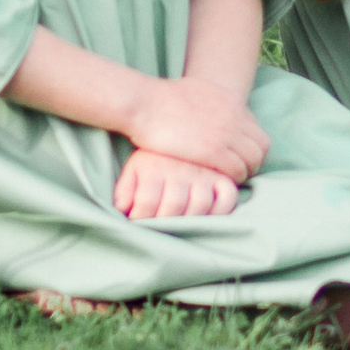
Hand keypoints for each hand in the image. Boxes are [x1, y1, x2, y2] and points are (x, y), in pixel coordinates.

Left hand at [114, 147, 245, 221]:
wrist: (176, 123)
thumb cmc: (153, 157)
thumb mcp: (134, 169)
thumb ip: (125, 190)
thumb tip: (121, 211)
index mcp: (155, 167)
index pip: (146, 202)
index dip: (140, 218)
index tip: (138, 222)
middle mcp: (181, 169)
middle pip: (173, 206)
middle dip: (163, 223)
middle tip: (160, 227)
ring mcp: (204, 171)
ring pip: (200, 204)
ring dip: (189, 220)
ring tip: (181, 222)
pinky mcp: (223, 174)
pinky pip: (228, 197)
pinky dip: (221, 210)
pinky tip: (207, 214)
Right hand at [126, 75, 268, 183]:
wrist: (145, 103)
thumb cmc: (160, 99)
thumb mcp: (195, 91)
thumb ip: (210, 102)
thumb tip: (209, 108)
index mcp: (231, 100)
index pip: (257, 130)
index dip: (251, 147)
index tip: (240, 157)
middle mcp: (234, 116)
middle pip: (261, 146)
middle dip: (253, 161)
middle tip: (240, 171)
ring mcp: (226, 133)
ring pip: (253, 160)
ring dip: (245, 172)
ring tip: (230, 179)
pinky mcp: (214, 151)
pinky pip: (237, 170)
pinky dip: (233, 179)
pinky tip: (221, 182)